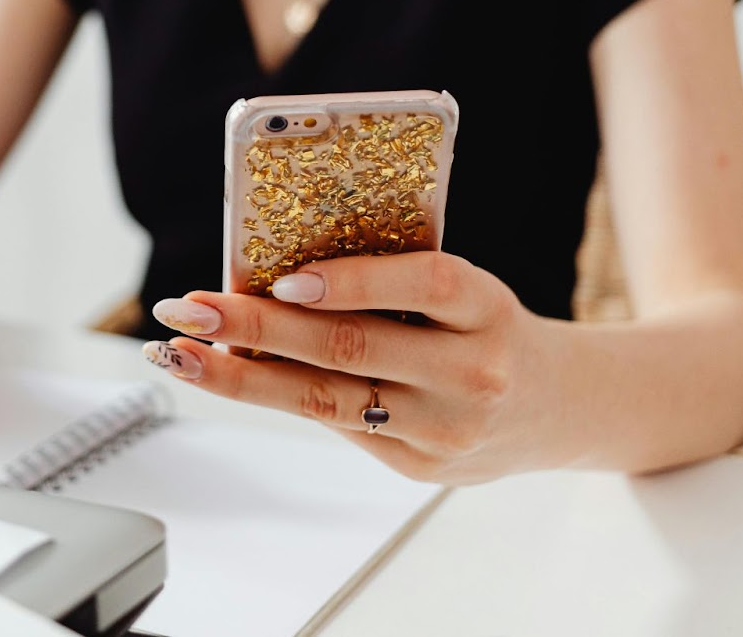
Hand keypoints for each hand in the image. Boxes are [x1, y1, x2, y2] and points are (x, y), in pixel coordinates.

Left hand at [143, 252, 560, 484]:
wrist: (562, 406)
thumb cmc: (490, 330)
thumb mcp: (466, 292)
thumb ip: (392, 283)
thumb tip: (275, 276)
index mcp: (486, 307)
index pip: (422, 284)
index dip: (350, 282)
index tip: (283, 280)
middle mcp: (470, 373)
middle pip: (351, 349)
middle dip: (256, 328)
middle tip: (190, 309)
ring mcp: (444, 429)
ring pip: (326, 400)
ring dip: (240, 376)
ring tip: (181, 352)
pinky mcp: (417, 466)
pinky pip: (335, 424)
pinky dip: (275, 397)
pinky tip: (227, 377)